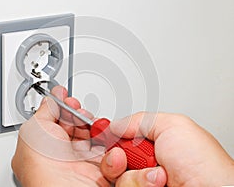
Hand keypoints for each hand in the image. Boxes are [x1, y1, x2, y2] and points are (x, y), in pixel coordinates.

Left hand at [12, 86, 113, 186]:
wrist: (66, 184)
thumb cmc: (42, 165)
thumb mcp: (33, 128)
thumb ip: (43, 111)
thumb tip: (51, 100)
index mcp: (40, 147)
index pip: (53, 121)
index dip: (59, 107)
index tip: (64, 96)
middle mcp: (60, 155)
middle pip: (73, 125)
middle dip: (77, 113)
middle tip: (78, 109)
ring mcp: (79, 160)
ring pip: (91, 133)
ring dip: (92, 122)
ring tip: (89, 120)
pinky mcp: (97, 164)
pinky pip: (105, 143)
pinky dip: (105, 134)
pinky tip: (100, 129)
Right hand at [100, 112, 233, 185]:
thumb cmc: (203, 162)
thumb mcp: (172, 126)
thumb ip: (139, 120)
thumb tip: (113, 125)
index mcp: (151, 142)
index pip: (119, 138)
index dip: (107, 138)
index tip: (97, 135)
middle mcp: (145, 162)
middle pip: (112, 158)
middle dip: (115, 157)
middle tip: (125, 157)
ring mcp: (143, 180)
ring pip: (116, 176)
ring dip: (135, 174)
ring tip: (158, 175)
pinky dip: (138, 184)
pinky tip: (158, 183)